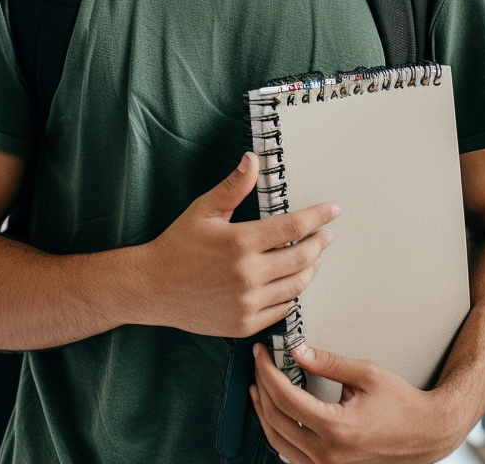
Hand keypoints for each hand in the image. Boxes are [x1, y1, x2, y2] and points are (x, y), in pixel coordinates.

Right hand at [139, 153, 339, 337]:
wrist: (152, 287)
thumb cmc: (177, 245)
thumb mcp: (204, 210)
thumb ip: (234, 187)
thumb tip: (253, 160)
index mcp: (240, 242)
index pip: (292, 228)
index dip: (316, 217)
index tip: (332, 210)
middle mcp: (248, 275)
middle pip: (301, 258)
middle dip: (319, 244)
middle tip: (325, 236)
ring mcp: (248, 302)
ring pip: (296, 286)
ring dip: (310, 269)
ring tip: (313, 257)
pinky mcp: (244, 324)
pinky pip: (282, 310)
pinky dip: (292, 295)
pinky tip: (291, 283)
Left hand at [251, 342, 465, 463]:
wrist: (429, 434)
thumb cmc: (403, 405)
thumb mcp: (366, 373)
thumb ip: (327, 362)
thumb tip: (296, 351)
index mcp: (338, 429)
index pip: (285, 397)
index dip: (266, 370)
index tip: (260, 352)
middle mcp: (330, 455)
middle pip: (276, 418)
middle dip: (261, 385)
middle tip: (258, 363)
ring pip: (278, 441)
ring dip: (264, 411)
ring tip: (259, 386)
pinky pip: (292, 455)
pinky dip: (278, 432)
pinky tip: (276, 413)